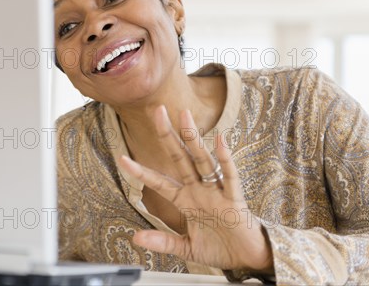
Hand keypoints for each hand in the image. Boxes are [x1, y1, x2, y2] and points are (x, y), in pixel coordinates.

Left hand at [117, 106, 273, 272]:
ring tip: (184, 116)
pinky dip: (226, 159)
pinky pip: (230, 176)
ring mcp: (216, 192)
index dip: (141, 170)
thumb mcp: (186, 248)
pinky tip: (221, 140)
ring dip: (193, 138)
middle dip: (167, 134)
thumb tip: (136, 238)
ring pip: (202, 160)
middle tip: (157, 110)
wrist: (247, 259)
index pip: (159, 181)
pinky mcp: (234, 199)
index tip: (122, 158)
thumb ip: (163, 241)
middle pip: (179, 157)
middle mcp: (199, 190)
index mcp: (185, 200)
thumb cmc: (220, 248)